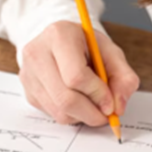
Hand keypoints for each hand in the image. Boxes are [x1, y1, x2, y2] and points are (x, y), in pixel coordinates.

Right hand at [19, 21, 139, 124]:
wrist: (61, 41)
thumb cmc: (87, 46)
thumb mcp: (111, 52)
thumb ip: (123, 77)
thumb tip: (118, 107)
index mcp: (59, 36)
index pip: (76, 76)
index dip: (97, 94)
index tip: (111, 103)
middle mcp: (37, 53)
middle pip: (65, 98)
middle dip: (91, 112)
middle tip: (106, 115)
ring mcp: (28, 74)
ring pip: (58, 111)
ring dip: (82, 116)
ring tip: (93, 105)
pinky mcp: (28, 91)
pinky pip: (52, 114)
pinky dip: (71, 114)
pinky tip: (78, 100)